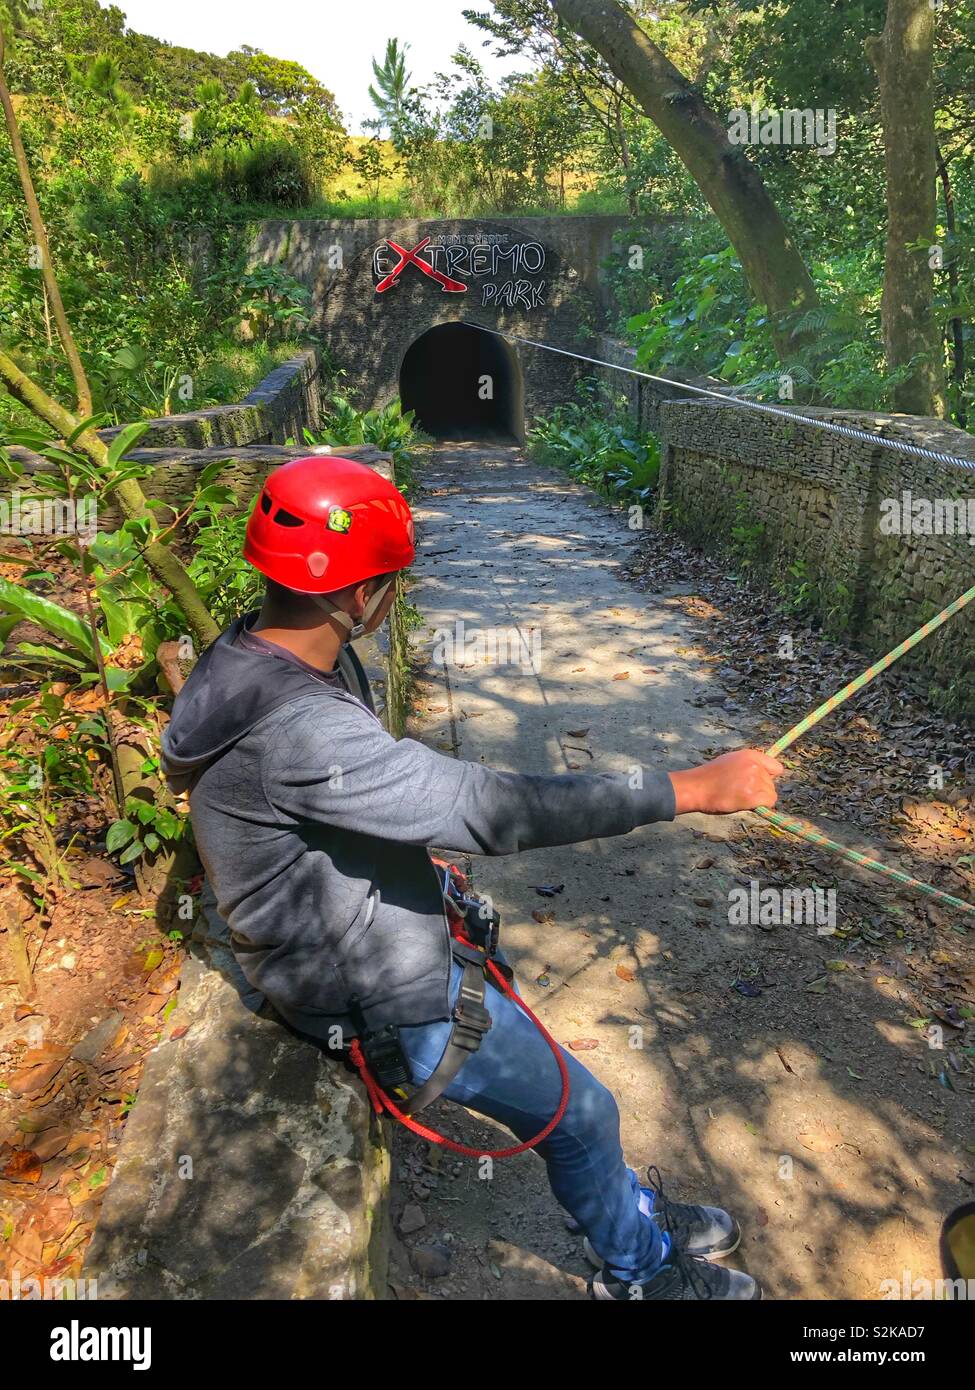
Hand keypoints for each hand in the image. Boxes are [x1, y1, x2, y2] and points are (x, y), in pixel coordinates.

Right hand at [669, 749, 783, 815]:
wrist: (696, 787)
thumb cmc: (709, 776)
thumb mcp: (730, 760)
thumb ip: (748, 765)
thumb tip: (763, 774)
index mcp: (750, 755)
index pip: (776, 767)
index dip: (768, 776)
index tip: (758, 782)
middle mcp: (755, 766)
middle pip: (772, 783)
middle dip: (760, 789)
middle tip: (740, 791)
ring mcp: (754, 781)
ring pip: (770, 794)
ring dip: (758, 799)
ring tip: (739, 797)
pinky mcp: (752, 796)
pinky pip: (768, 803)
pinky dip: (760, 806)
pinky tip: (744, 804)